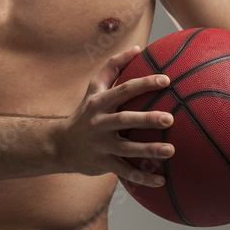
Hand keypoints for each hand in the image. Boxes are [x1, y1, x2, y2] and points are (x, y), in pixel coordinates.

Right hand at [58, 45, 174, 184]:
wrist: (59, 145)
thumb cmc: (85, 112)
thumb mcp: (93, 89)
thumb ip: (113, 68)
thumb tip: (138, 49)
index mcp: (99, 102)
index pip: (123, 90)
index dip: (144, 84)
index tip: (166, 80)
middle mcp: (99, 123)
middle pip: (124, 119)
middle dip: (147, 119)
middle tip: (170, 118)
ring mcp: (100, 145)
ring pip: (126, 148)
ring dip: (148, 150)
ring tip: (170, 150)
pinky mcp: (102, 163)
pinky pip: (124, 171)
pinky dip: (142, 177)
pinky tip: (161, 180)